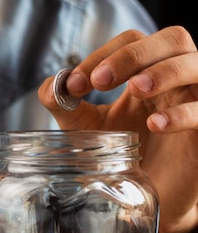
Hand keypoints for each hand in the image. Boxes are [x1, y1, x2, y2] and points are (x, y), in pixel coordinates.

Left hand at [38, 26, 197, 232]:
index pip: (133, 41)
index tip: (74, 85)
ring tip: (135, 89)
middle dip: (133, 55)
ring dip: (165, 71)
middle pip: (173, 39)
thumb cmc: (121, 153)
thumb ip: (64, 105)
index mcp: (146, 71)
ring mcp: (196, 101)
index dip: (104, 55)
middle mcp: (176, 80)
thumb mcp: (85, 126)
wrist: (146, 193)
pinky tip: (155, 124)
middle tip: (100, 81)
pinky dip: (183, 112)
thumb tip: (50, 87)